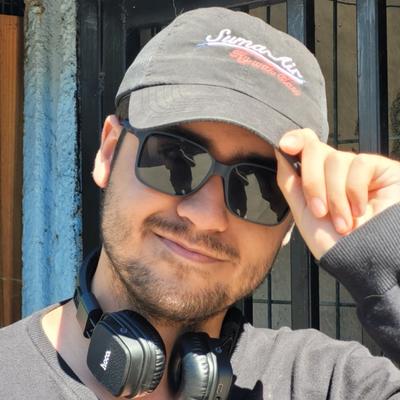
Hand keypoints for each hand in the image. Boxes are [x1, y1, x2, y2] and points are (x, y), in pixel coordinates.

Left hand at [275, 129, 399, 258]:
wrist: (364, 262)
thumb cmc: (334, 244)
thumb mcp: (303, 213)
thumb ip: (290, 182)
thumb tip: (280, 152)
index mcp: (317, 179)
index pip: (307, 147)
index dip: (296, 140)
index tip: (285, 146)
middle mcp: (337, 172)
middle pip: (316, 151)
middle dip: (312, 182)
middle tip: (319, 211)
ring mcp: (358, 170)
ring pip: (335, 160)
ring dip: (334, 196)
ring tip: (343, 222)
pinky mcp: (382, 170)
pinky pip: (360, 164)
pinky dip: (355, 190)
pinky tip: (360, 210)